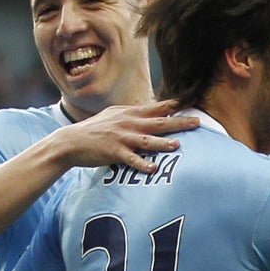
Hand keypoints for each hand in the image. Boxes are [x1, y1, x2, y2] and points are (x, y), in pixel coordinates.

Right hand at [53, 101, 198, 173]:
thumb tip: (150, 110)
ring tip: (177, 145)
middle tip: (197, 122)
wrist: (72, 141)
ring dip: (162, 143)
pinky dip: (142, 164)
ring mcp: (121, 138)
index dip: (175, 106)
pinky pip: (131, 159)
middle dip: (178, 122)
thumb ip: (133, 113)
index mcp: (130, 114)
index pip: (157, 107)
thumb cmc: (95, 129)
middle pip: (158, 122)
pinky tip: (153, 168)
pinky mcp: (113, 152)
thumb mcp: (114, 115)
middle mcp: (128, 124)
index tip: (193, 102)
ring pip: (146, 140)